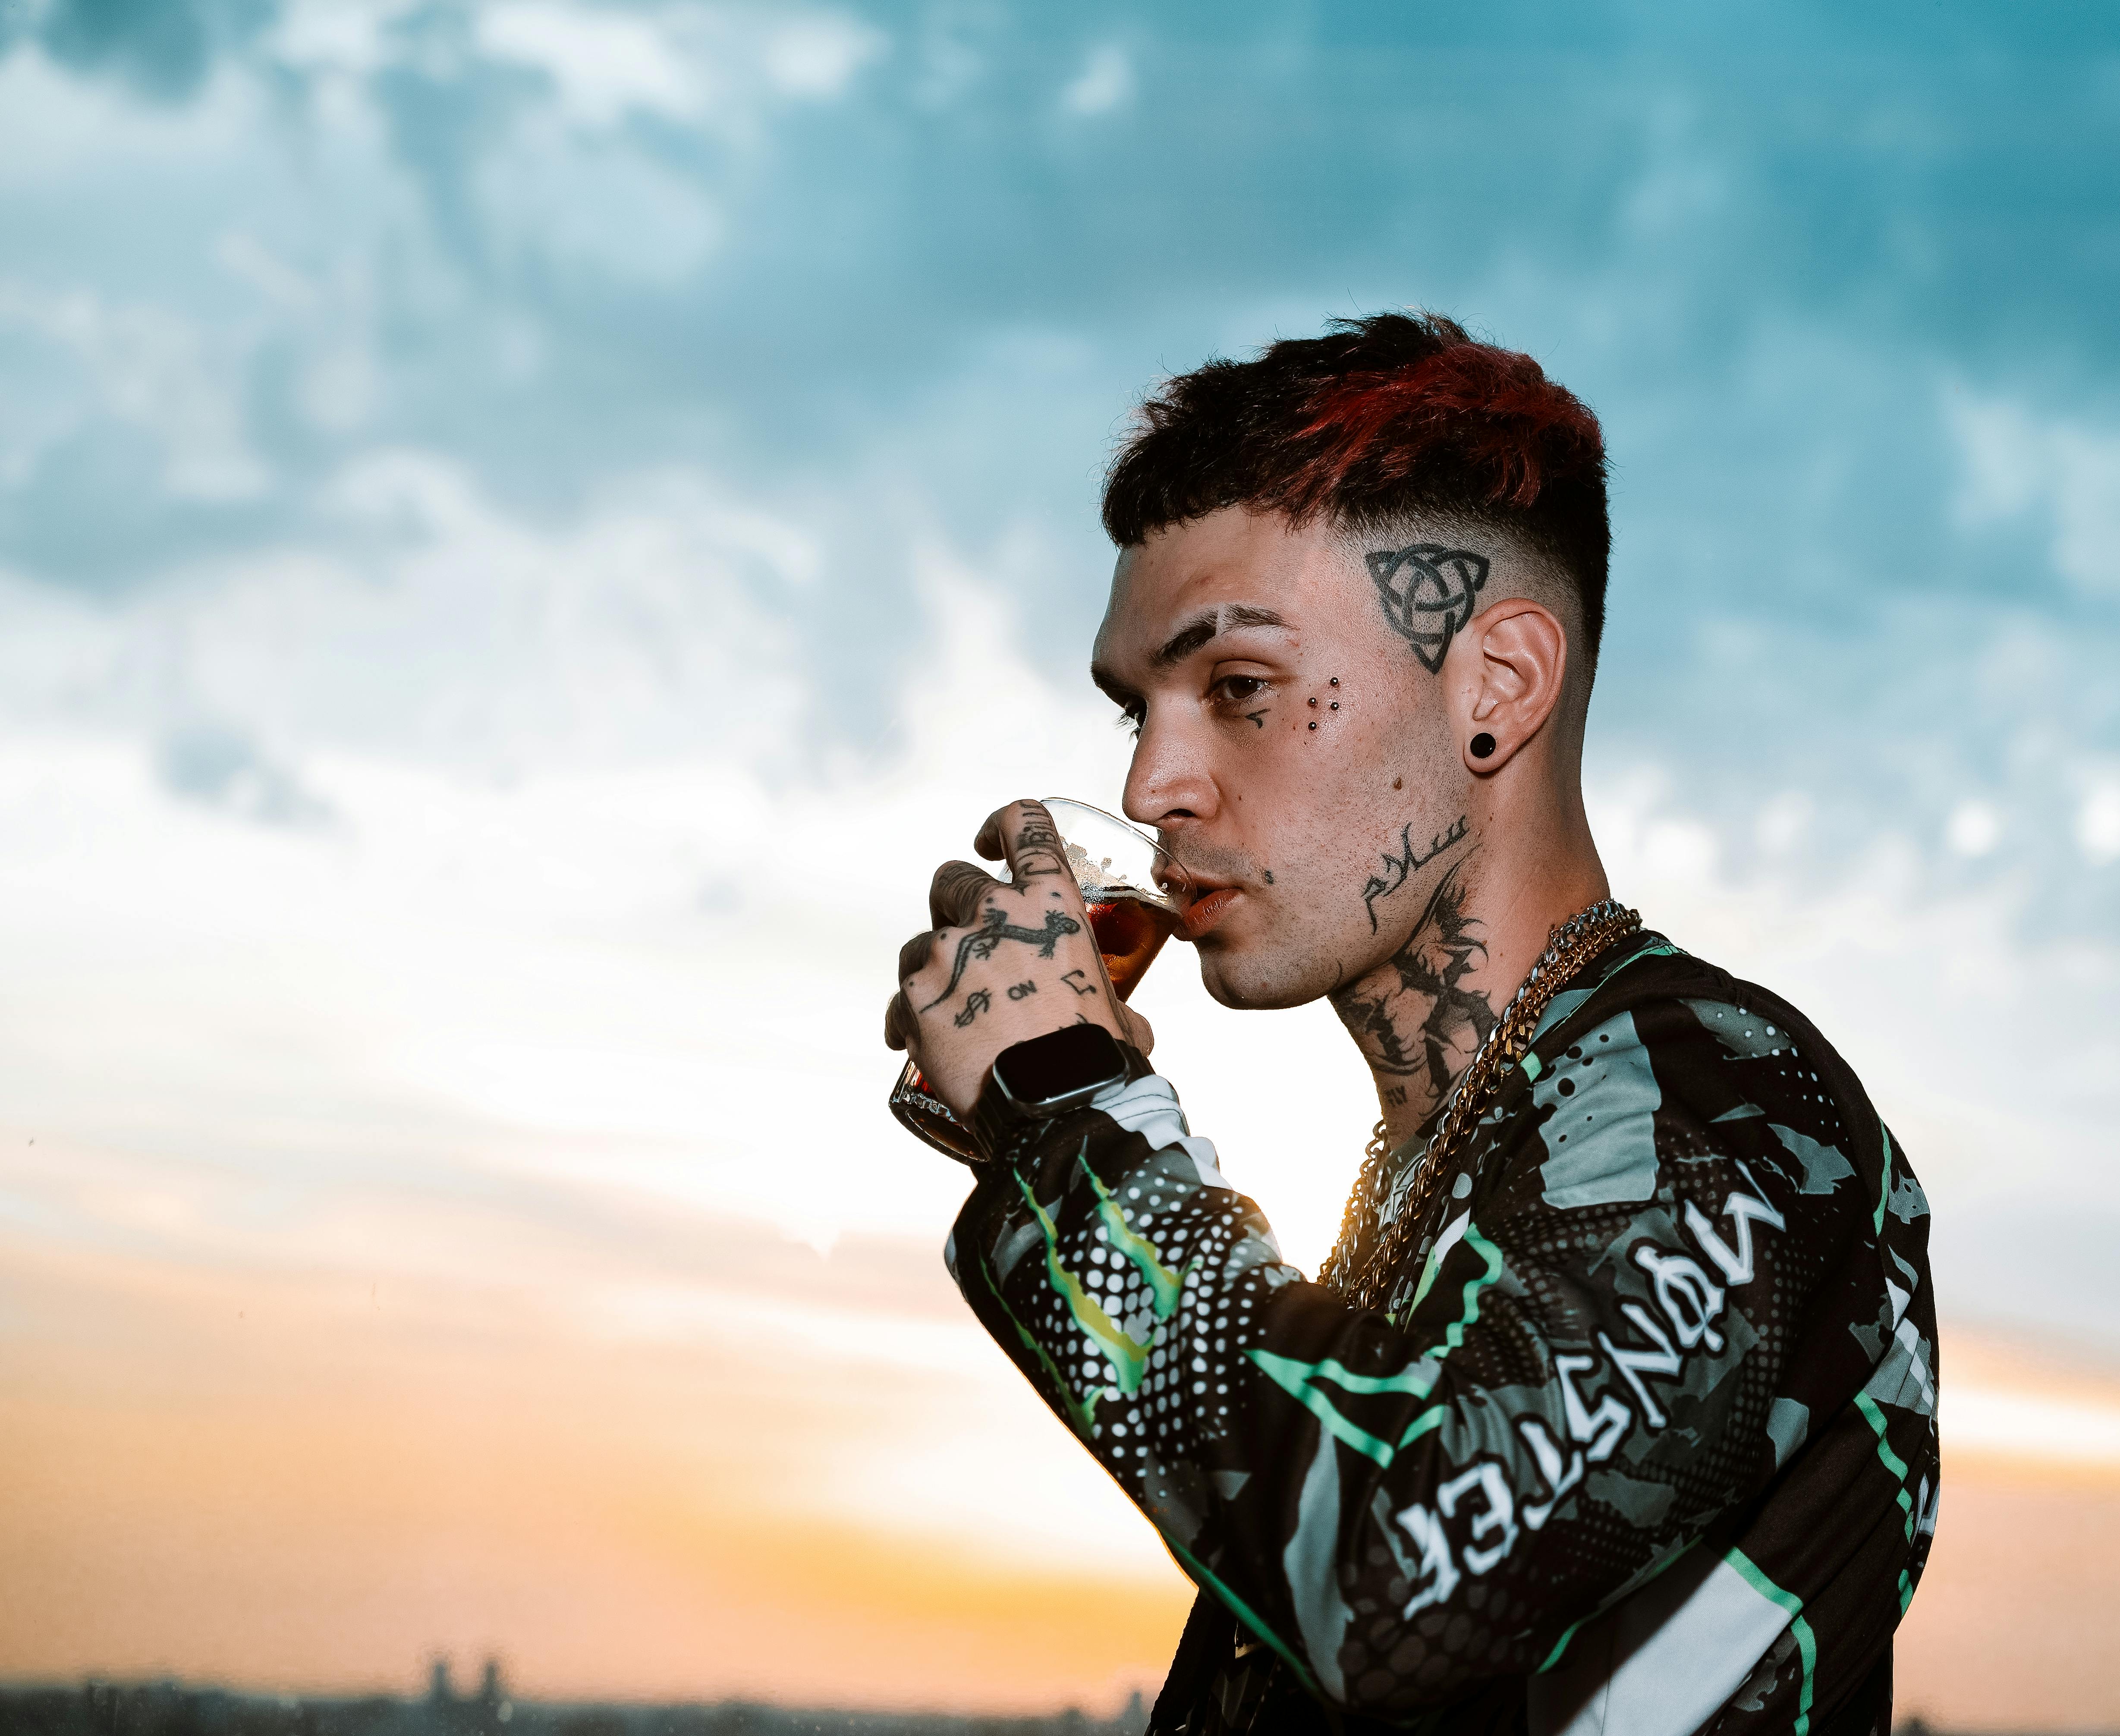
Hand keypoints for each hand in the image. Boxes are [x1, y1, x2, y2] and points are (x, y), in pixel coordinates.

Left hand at [885, 798, 1153, 1118]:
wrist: (1054, 1106)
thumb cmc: (1094, 1059)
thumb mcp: (1120, 1013)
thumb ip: (1111, 999)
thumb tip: (1126, 1024)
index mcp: (1050, 905)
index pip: (1025, 826)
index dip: (1002, 825)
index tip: (988, 842)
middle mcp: (994, 915)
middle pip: (953, 879)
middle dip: (956, 906)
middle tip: (969, 947)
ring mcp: (948, 951)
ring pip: (920, 941)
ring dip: (933, 968)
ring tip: (955, 1014)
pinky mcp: (915, 994)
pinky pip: (900, 996)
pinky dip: (909, 1016)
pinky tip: (922, 1044)